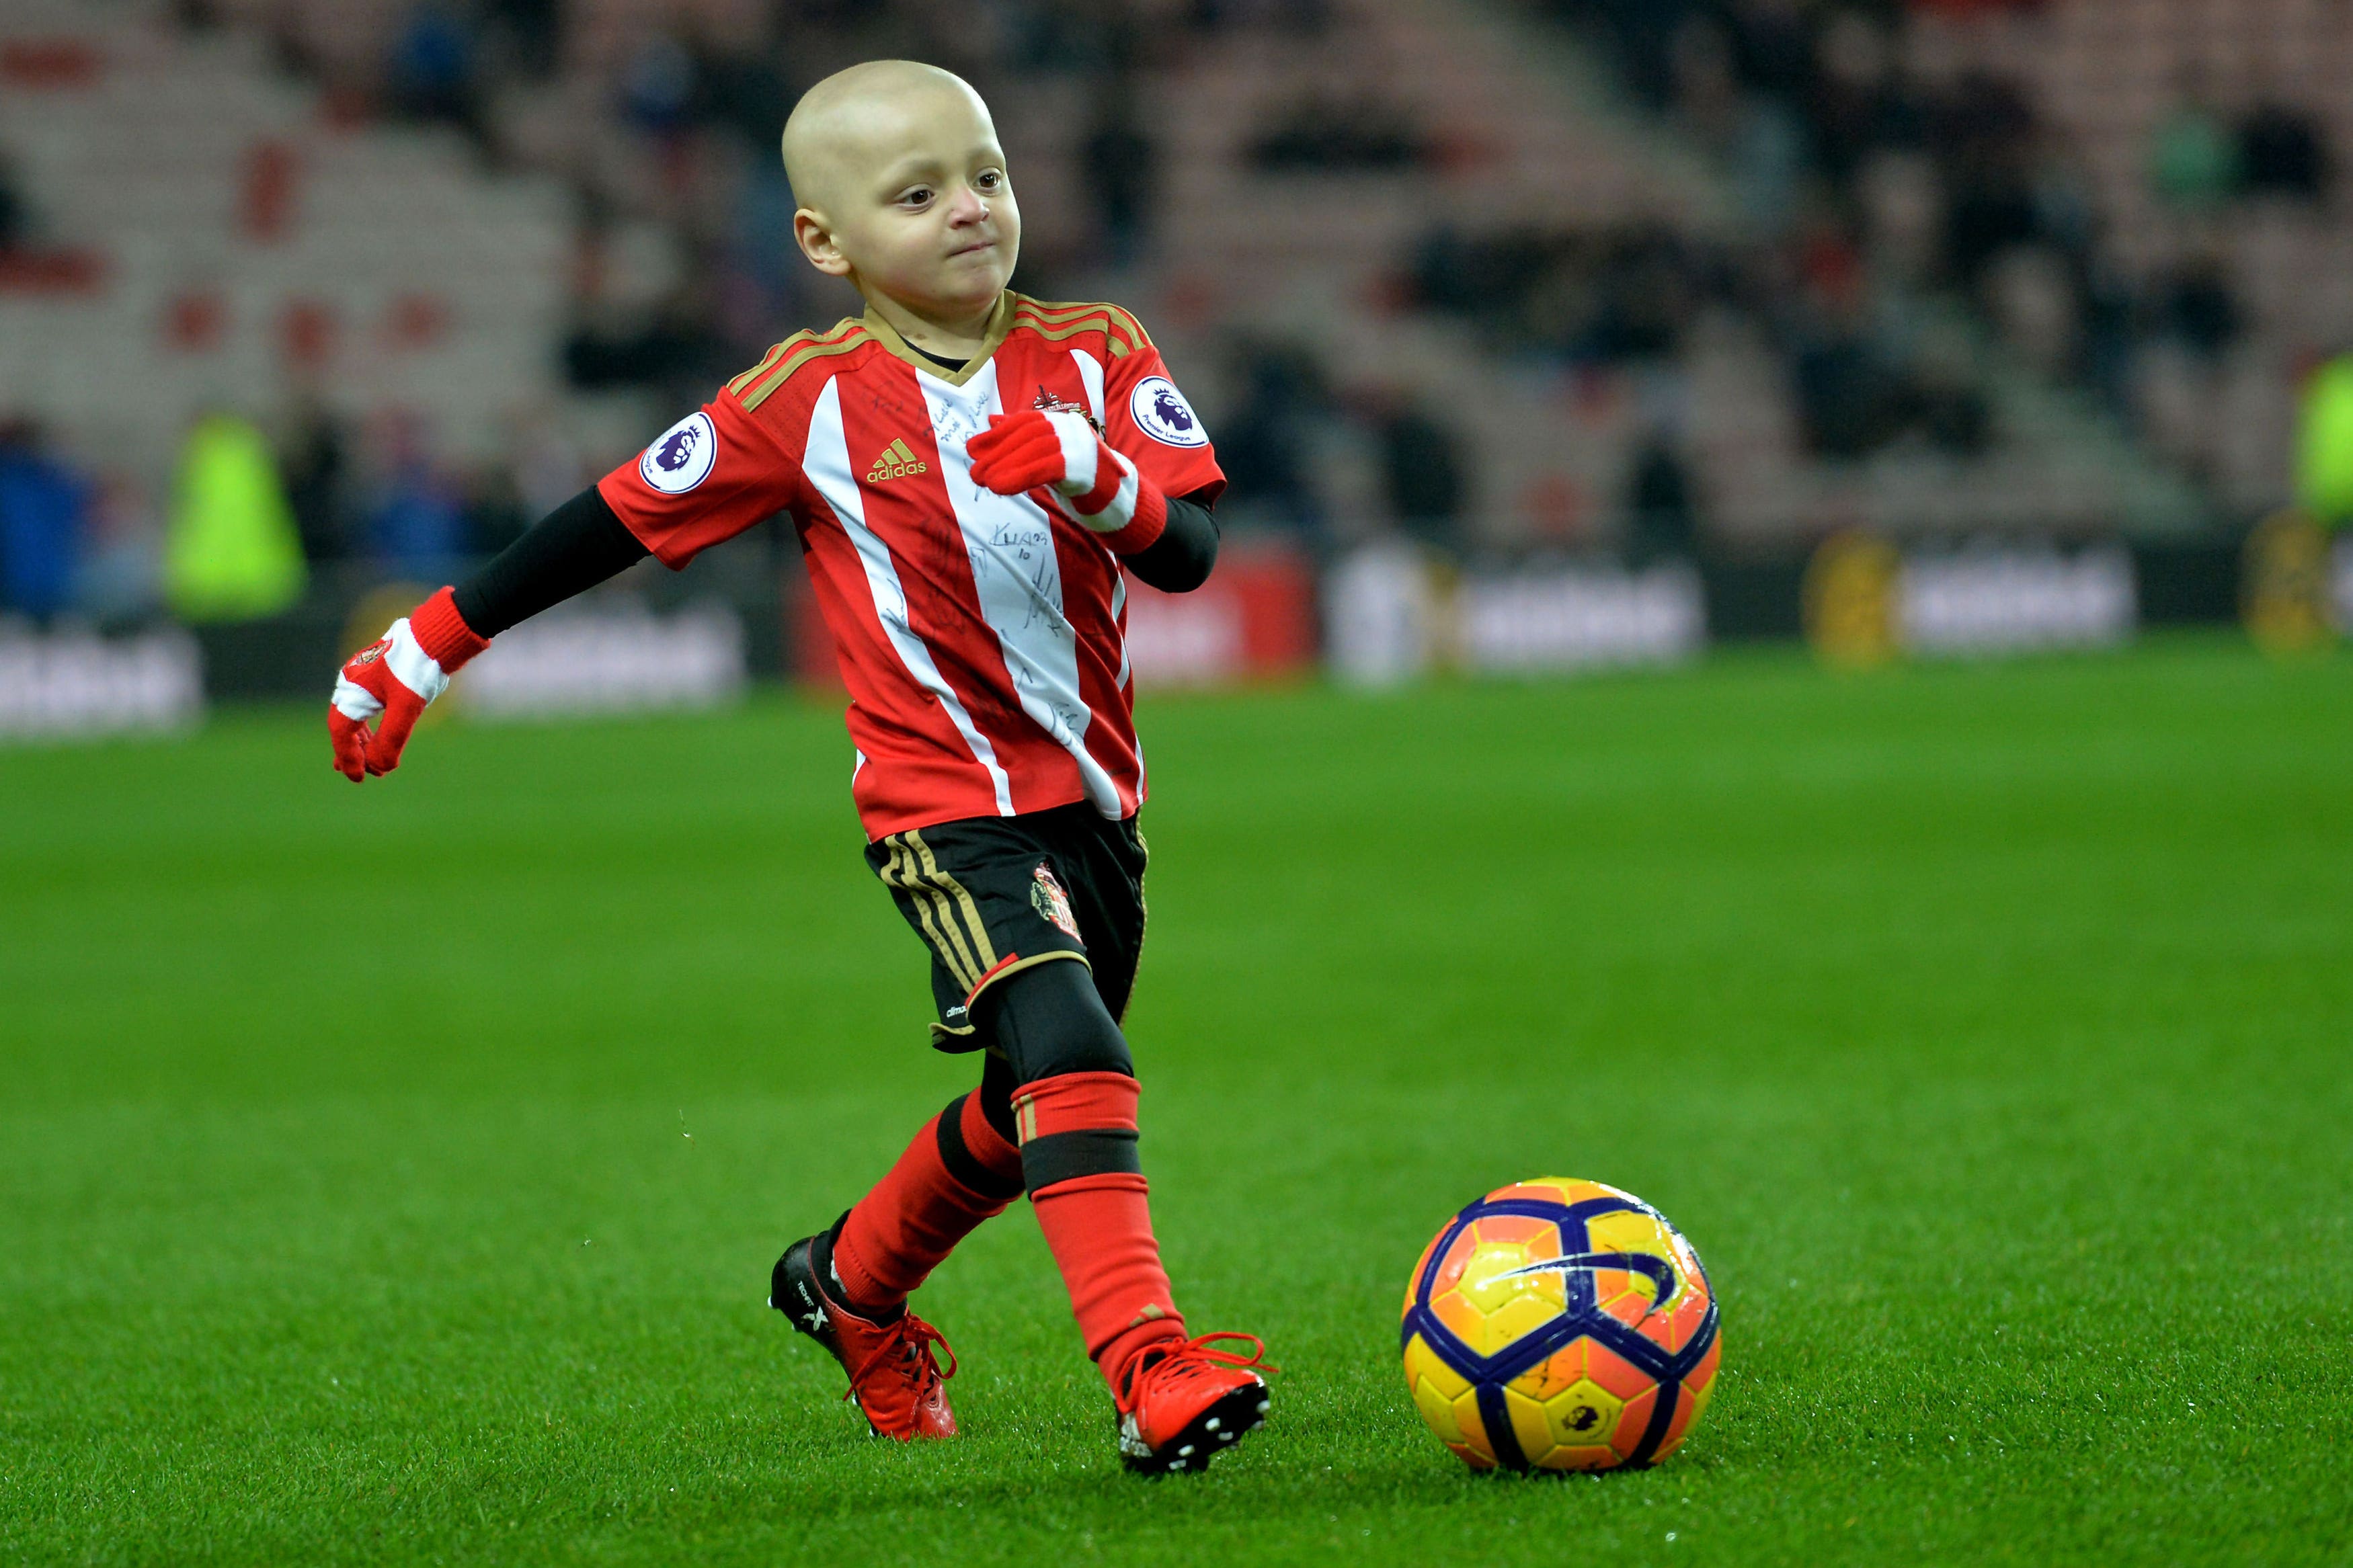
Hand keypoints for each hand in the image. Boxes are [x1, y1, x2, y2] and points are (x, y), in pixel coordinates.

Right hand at [328, 586, 487, 780]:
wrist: (439, 633)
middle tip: (359, 774)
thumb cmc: (420, 666)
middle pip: (345, 723)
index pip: (341, 729)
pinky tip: (381, 736)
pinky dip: (373, 725)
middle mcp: (354, 681)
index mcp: (353, 688)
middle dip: (353, 751)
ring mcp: (367, 677)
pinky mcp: (383, 674)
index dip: (347, 756)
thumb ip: (391, 739)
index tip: (358, 778)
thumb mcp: (407, 708)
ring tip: (371, 762)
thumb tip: (380, 767)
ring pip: (358, 714)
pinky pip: (369, 705)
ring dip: (364, 740)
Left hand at [965, 409, 1163, 545]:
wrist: (1124, 506)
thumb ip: (1025, 441)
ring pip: (1036, 450)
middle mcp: (1074, 428)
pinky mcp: (1086, 468)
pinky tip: (1001, 488)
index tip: (972, 449)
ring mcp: (1083, 447)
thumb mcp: (1050, 458)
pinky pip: (1046, 468)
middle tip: (975, 472)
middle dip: (997, 452)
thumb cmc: (1083, 483)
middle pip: (1029, 435)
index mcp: (1065, 423)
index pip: (1025, 422)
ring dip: (1004, 466)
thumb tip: (993, 420)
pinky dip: (1019, 476)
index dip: (997, 435)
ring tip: (983, 482)